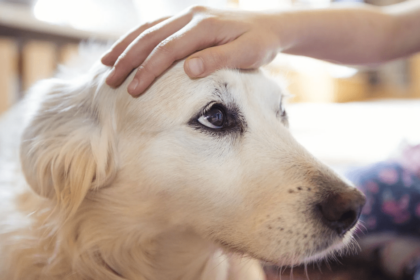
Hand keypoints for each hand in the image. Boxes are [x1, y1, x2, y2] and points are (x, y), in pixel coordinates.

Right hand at [101, 6, 281, 96]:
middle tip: (110, 81)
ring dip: (127, 46)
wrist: (271, 25)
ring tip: (106, 64)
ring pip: (149, 29)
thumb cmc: (261, 43)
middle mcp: (192, 15)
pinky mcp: (187, 19)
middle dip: (128, 60)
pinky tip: (127, 49)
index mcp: (205, 25)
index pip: (169, 49)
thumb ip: (219, 59)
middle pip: (152, 37)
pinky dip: (138, 38)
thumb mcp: (248, 53)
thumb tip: (188, 69)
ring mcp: (188, 15)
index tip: (133, 90)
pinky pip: (157, 27)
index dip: (149, 70)